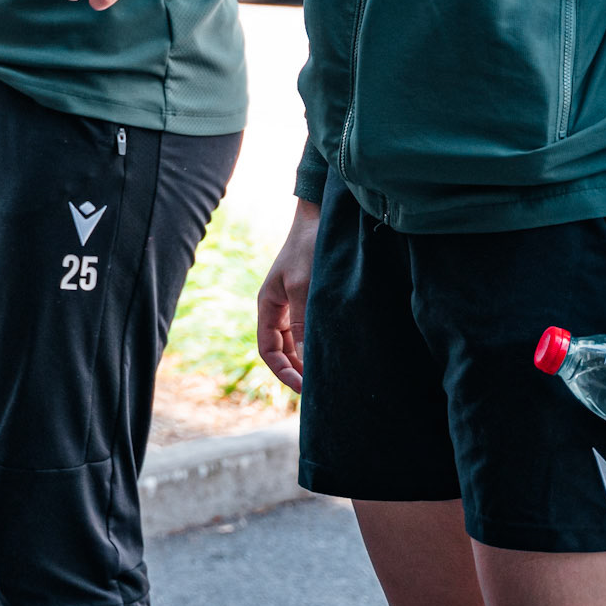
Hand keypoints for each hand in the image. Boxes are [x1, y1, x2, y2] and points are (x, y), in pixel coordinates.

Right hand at [257, 200, 319, 394]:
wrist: (322, 217)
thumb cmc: (308, 248)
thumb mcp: (303, 286)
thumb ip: (301, 322)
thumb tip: (306, 359)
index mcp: (268, 305)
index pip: (268, 350)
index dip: (283, 372)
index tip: (304, 388)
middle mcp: (279, 307)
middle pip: (283, 349)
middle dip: (298, 369)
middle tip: (321, 387)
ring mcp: (295, 302)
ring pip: (298, 341)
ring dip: (309, 357)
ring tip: (330, 374)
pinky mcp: (313, 298)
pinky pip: (312, 328)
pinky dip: (320, 342)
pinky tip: (336, 350)